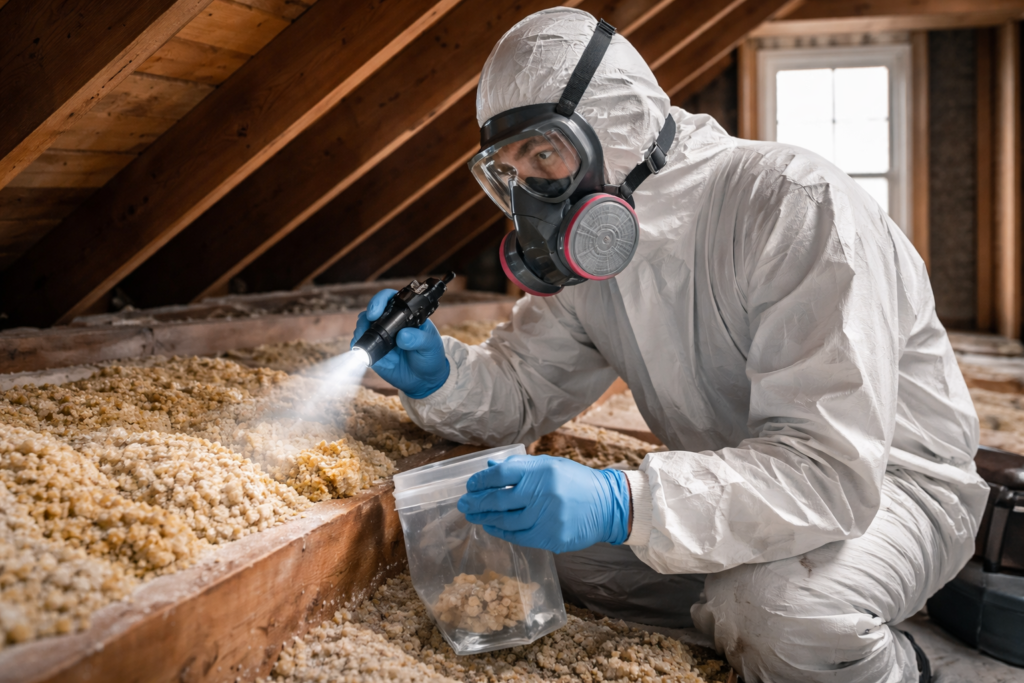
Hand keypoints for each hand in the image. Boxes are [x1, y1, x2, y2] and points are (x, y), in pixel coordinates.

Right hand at [350, 289, 449, 398]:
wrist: (424, 379)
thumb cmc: (430, 356)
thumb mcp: (430, 345)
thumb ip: (419, 339)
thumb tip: (402, 336)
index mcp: (405, 314)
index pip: (389, 299)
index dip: (379, 301)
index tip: (375, 313)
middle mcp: (389, 323)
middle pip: (370, 312)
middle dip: (366, 319)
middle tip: (370, 329)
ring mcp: (379, 337)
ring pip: (362, 328)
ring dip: (365, 337)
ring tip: (384, 353)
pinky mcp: (373, 352)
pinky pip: (360, 348)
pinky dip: (363, 351)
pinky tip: (380, 360)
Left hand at [457, 454, 630, 553]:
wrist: (607, 505)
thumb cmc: (575, 482)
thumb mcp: (550, 466)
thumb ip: (519, 468)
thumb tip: (489, 468)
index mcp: (542, 470)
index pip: (502, 474)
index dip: (481, 480)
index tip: (470, 485)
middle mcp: (544, 493)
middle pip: (499, 499)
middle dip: (476, 502)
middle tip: (463, 504)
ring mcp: (548, 517)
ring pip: (507, 521)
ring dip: (486, 519)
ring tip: (474, 516)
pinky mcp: (552, 537)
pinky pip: (519, 536)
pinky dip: (502, 532)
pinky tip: (492, 527)